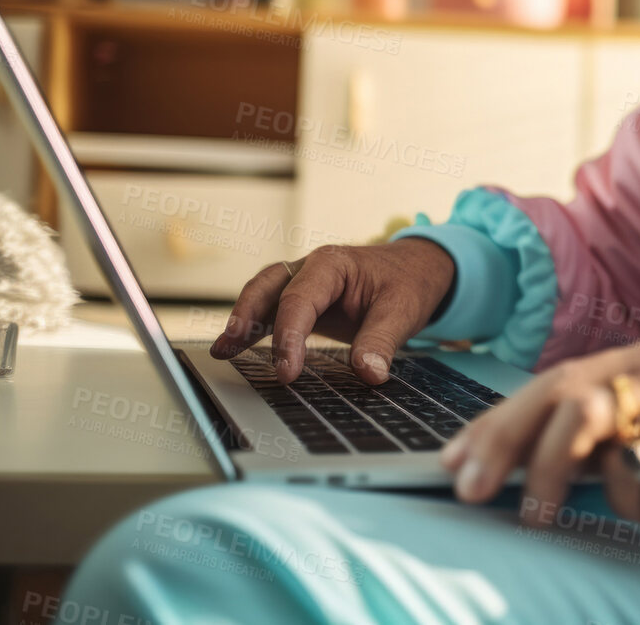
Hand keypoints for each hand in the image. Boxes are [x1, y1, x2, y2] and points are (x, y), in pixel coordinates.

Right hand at [209, 239, 455, 384]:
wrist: (418, 270)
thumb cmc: (408, 283)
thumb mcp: (404, 310)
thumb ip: (383, 341)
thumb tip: (369, 374)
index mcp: (332, 264)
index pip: (300, 300)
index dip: (290, 337)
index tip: (287, 372)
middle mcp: (310, 269)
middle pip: (267, 288)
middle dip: (246, 317)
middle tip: (229, 349)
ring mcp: (304, 284)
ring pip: (263, 297)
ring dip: (242, 322)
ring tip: (222, 352)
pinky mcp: (304, 302)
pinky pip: (272, 312)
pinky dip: (254, 329)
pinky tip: (235, 350)